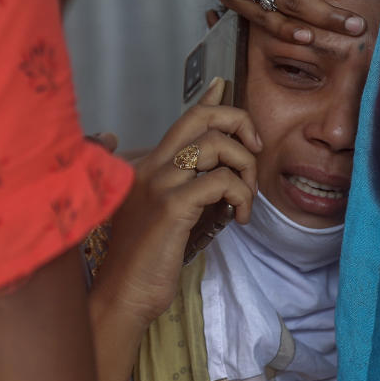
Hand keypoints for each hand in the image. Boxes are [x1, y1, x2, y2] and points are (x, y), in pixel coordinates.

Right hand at [92, 78, 261, 325]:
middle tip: (256, 150)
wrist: (124, 295)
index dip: (210, 99)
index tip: (224, 85)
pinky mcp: (172, 206)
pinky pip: (221, 181)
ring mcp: (159, 184)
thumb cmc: (147, 261)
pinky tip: (240, 218)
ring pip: (218, 146)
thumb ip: (187, 188)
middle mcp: (150, 166)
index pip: (184, 119)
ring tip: (246, 199)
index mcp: (147, 166)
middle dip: (240, 122)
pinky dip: (241, 196)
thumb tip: (217, 173)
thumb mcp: (167, 216)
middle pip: (201, 118)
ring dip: (247, 169)